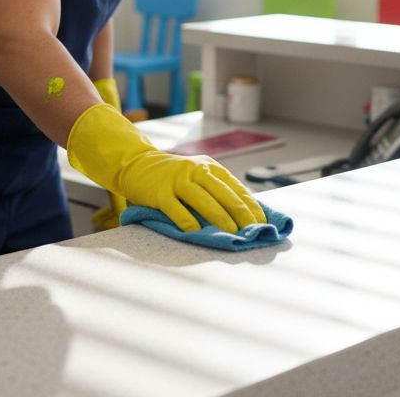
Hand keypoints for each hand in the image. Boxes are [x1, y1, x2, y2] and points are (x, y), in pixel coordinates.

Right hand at [67, 103, 264, 232]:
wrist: (137, 165)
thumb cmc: (174, 178)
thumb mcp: (198, 175)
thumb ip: (217, 190)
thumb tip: (244, 216)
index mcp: (209, 167)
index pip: (235, 187)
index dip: (250, 205)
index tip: (262, 222)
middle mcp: (195, 170)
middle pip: (223, 193)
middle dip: (240, 213)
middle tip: (253, 230)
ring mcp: (177, 180)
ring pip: (203, 200)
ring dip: (219, 218)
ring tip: (232, 233)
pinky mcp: (159, 192)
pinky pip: (176, 208)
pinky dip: (187, 221)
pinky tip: (196, 233)